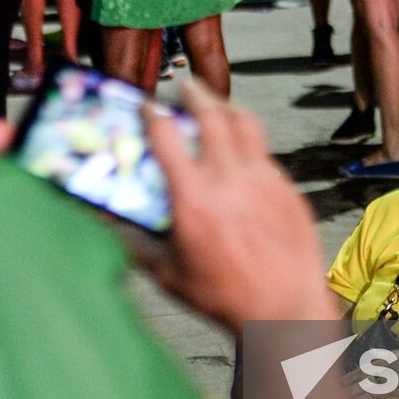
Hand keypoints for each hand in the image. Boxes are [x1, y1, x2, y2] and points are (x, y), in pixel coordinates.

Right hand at [140, 78, 334, 332]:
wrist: (285, 311)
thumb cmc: (225, 298)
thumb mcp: (168, 275)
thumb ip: (137, 244)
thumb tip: (111, 227)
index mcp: (193, 198)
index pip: (166, 136)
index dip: (153, 114)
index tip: (148, 107)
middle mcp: (229, 179)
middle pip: (211, 114)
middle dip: (195, 94)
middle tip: (186, 88)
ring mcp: (264, 180)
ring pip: (246, 124)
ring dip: (227, 107)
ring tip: (217, 105)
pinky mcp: (288, 190)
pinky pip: (266, 154)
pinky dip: (250, 146)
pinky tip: (243, 155)